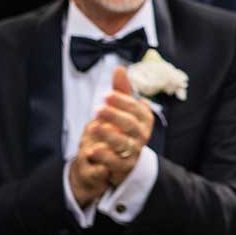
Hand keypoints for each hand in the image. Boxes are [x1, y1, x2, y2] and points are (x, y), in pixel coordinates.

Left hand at [80, 67, 156, 189]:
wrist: (120, 159)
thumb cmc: (122, 128)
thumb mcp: (122, 109)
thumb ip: (121, 90)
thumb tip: (119, 68)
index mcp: (144, 118)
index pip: (136, 108)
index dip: (122, 102)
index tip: (106, 95)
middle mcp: (141, 135)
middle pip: (130, 124)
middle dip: (115, 116)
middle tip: (98, 109)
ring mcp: (133, 151)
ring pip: (123, 143)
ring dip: (108, 135)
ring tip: (93, 127)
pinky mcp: (123, 166)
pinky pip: (115, 162)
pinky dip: (104, 156)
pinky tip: (92, 150)